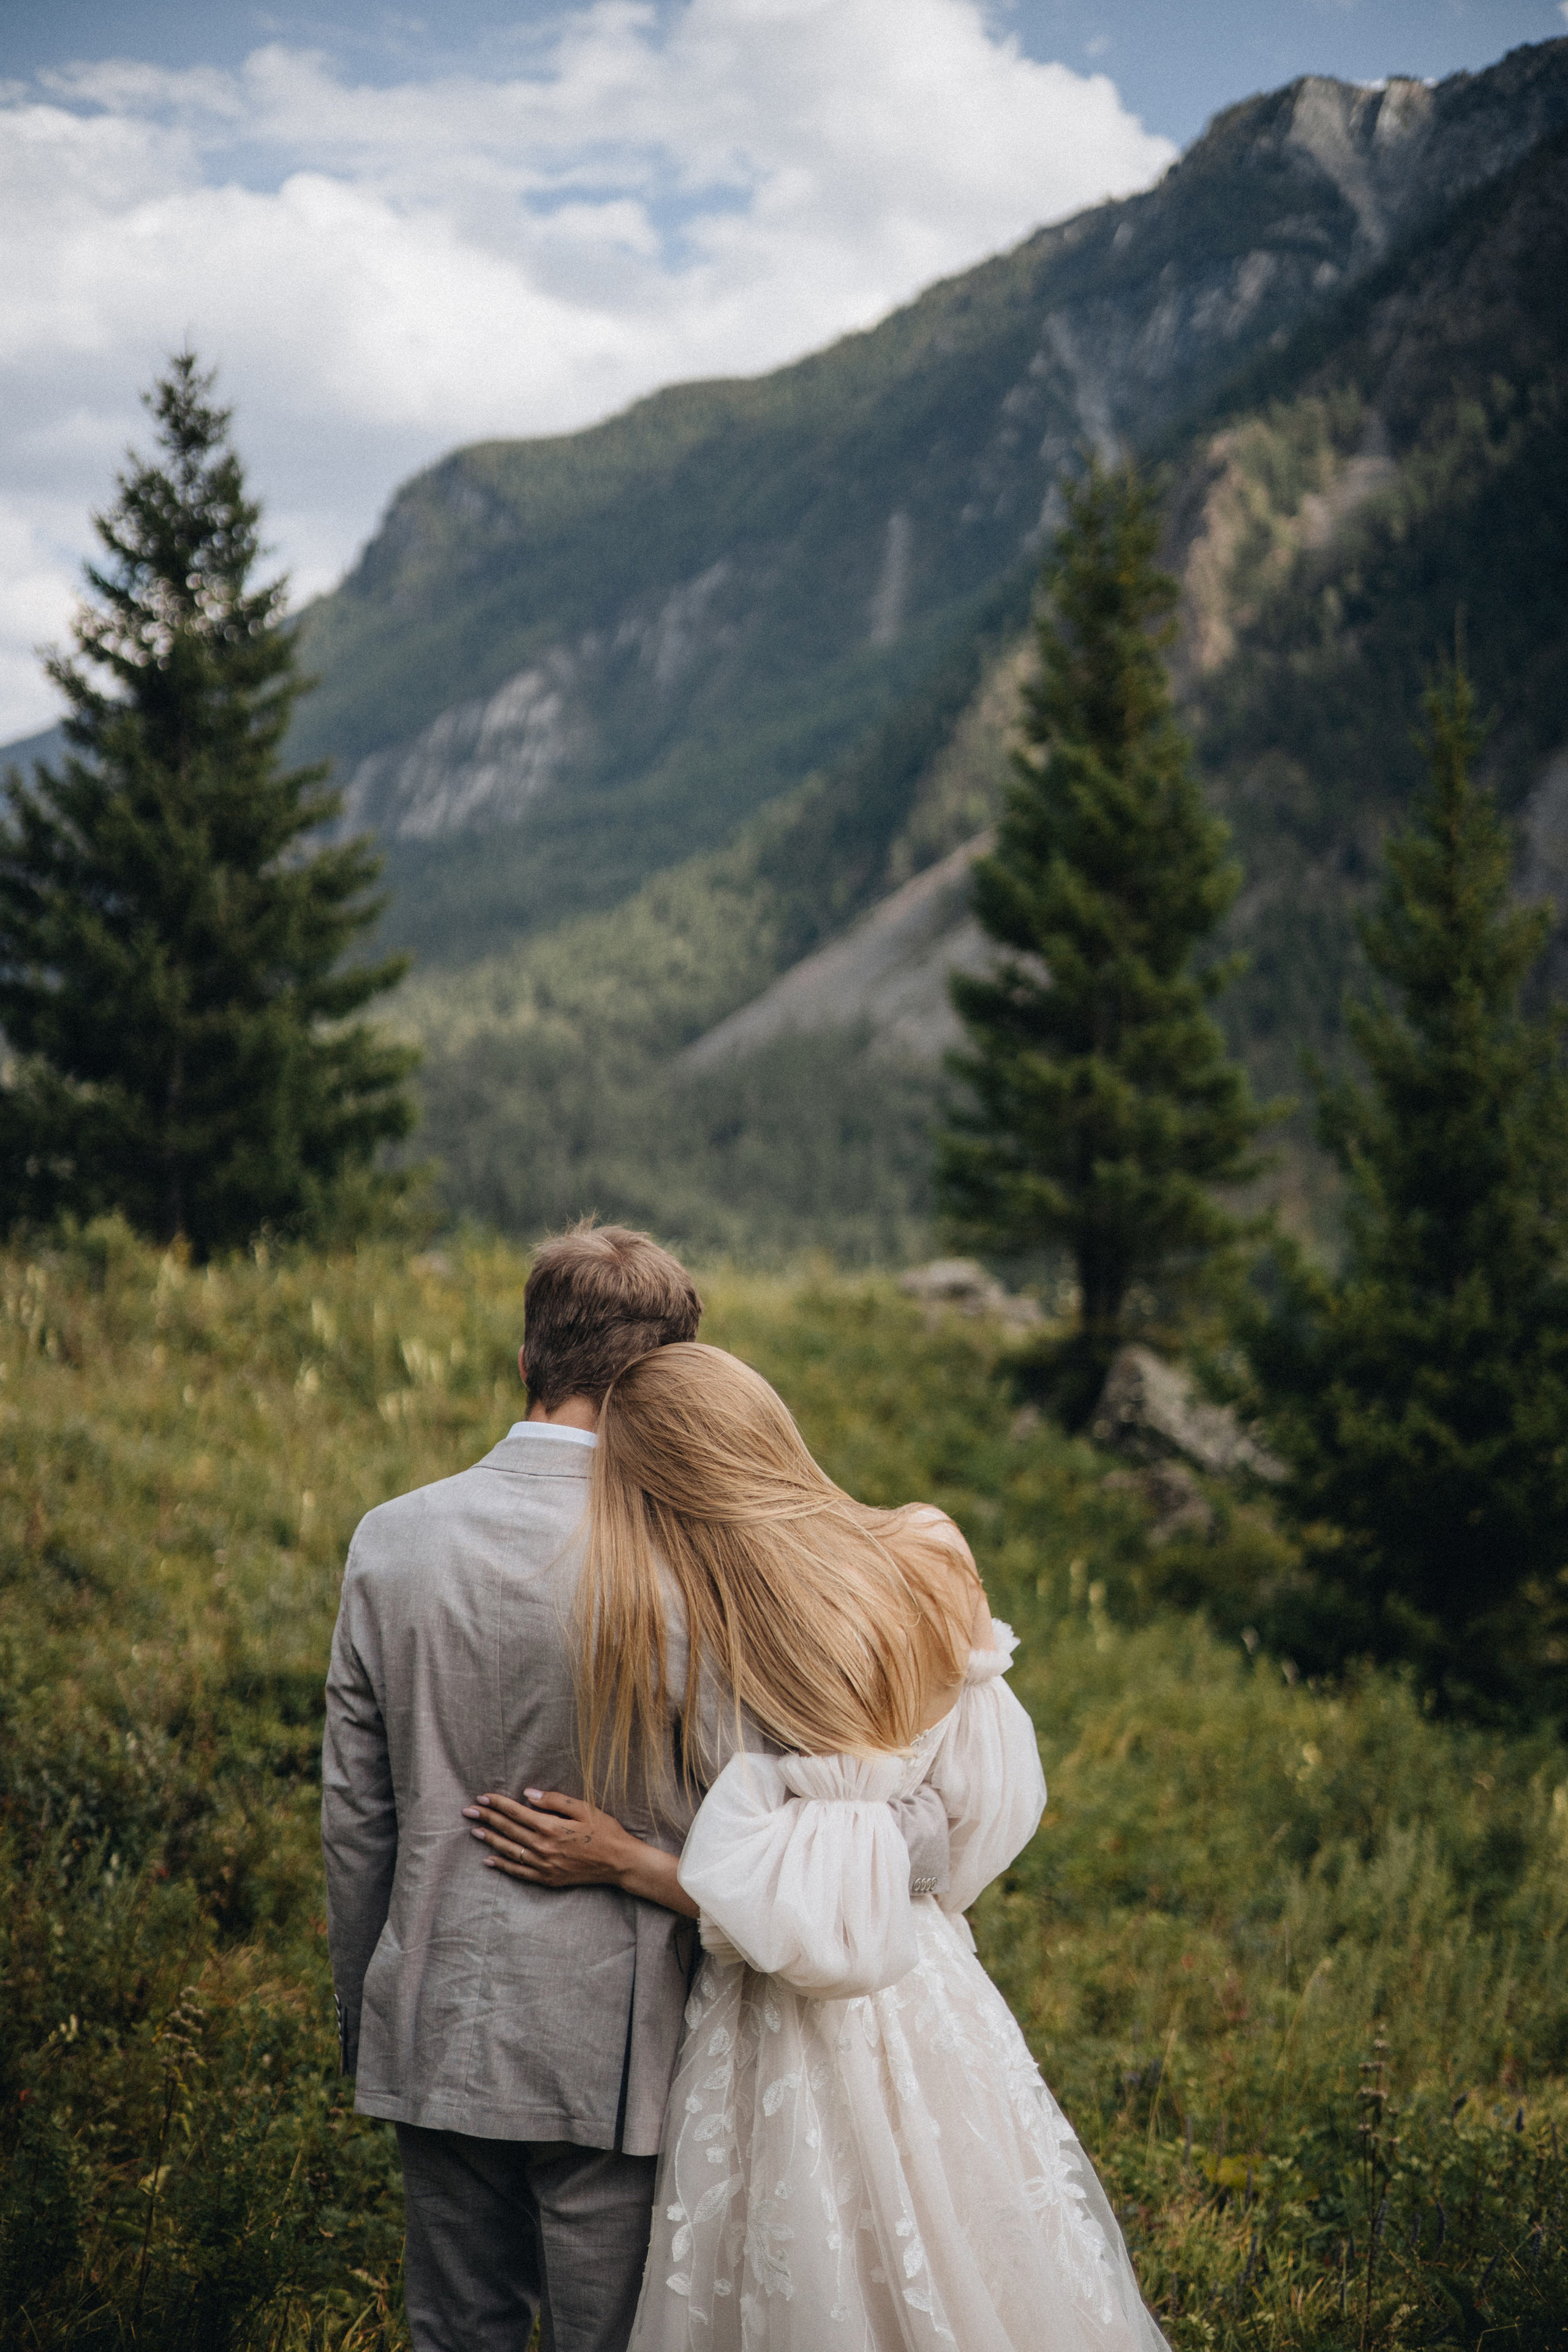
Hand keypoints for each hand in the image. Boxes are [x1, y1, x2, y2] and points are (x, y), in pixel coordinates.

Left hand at [462, 1789, 634, 1888]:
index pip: (516, 1812)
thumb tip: (529, 1795)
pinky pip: (519, 1872)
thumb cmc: (605, 1831)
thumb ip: (555, 1801)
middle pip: (508, 1830)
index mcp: (551, 1827)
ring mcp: (544, 1865)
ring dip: (490, 1840)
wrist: (619, 1863)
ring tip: (475, 1831)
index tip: (482, 1797)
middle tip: (468, 1811)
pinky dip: (503, 1866)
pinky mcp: (548, 1879)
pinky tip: (490, 1860)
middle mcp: (543, 1847)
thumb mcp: (584, 1808)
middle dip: (487, 1818)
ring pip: (510, 1851)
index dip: (498, 1804)